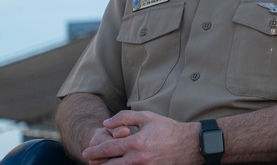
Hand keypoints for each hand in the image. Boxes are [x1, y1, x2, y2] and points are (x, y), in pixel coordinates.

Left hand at [80, 111, 200, 164]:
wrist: (190, 145)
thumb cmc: (168, 129)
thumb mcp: (147, 117)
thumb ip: (125, 117)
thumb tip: (106, 123)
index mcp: (136, 142)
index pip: (108, 148)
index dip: (94, 151)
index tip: (86, 152)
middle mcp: (137, 158)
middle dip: (96, 162)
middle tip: (89, 160)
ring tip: (101, 164)